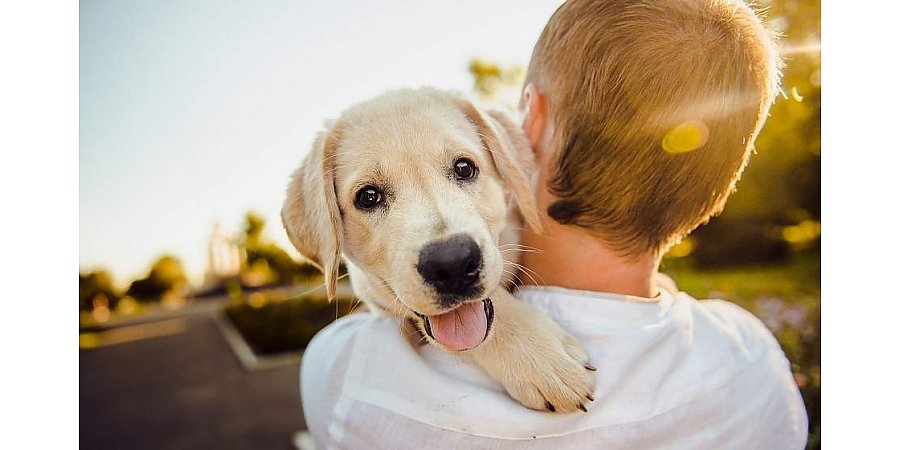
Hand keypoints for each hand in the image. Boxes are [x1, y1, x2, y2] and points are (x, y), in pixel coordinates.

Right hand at [465, 288, 595, 412]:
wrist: (487, 321)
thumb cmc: (521, 320)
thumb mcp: (553, 328)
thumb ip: (572, 348)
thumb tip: (588, 368)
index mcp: (557, 351)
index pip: (582, 378)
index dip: (587, 385)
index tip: (586, 383)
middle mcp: (545, 368)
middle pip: (571, 395)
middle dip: (578, 398)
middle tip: (578, 397)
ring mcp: (528, 378)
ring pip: (554, 403)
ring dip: (563, 404)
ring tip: (563, 401)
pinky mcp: (513, 385)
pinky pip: (533, 403)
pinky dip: (543, 404)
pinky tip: (545, 400)